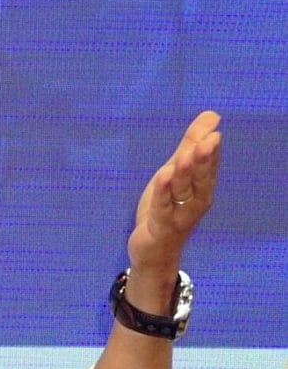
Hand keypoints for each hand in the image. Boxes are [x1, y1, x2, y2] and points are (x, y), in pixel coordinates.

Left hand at [128, 110, 221, 275]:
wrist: (154, 253)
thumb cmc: (167, 209)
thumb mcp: (175, 174)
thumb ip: (191, 146)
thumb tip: (212, 116)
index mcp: (201, 188)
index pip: (209, 166)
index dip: (211, 150)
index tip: (214, 131)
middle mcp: (195, 202)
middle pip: (201, 178)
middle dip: (206, 159)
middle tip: (211, 139)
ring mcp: (179, 216)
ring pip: (183, 192)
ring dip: (185, 173)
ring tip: (186, 155)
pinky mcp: (161, 227)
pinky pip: (162, 208)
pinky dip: (163, 192)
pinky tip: (163, 176)